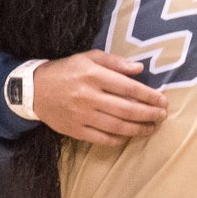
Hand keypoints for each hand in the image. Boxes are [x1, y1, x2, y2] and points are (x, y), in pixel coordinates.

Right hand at [33, 50, 167, 145]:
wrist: (34, 90)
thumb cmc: (66, 71)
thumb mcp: (88, 58)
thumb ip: (115, 62)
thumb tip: (139, 69)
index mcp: (93, 75)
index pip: (128, 87)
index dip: (149, 96)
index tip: (162, 100)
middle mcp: (88, 96)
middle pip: (126, 109)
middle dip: (149, 114)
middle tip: (162, 116)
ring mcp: (81, 115)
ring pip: (117, 126)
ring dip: (139, 129)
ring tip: (152, 128)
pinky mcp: (75, 130)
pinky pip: (102, 138)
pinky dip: (118, 139)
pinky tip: (129, 136)